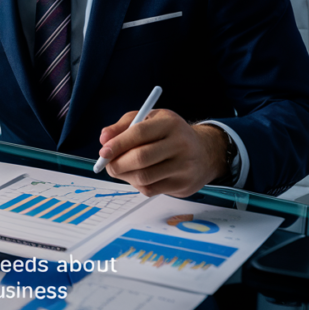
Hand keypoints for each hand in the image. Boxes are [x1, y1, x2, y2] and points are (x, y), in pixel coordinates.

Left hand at [98, 108, 226, 196]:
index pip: (139, 133)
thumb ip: (124, 126)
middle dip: (117, 164)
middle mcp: (180, 144)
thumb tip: (104, 139)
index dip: (118, 143)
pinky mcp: (183, 185)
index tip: (104, 151)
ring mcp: (184, 166)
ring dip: (125, 176)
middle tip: (108, 165)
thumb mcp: (149, 119)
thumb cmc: (170, 134)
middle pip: (141, 158)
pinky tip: (138, 176)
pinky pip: (150, 190)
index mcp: (170, 123)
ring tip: (122, 170)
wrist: (204, 152)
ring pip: (144, 177)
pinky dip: (137, 185)